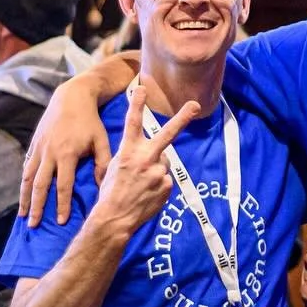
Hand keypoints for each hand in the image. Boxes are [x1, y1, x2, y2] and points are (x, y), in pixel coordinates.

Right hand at [21, 74, 115, 227]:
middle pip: (40, 186)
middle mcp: (49, 154)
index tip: (60, 221)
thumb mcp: (101, 140)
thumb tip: (103, 184)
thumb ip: (102, 163)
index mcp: (67, 154)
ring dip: (25, 199)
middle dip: (37, 207)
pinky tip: (23, 194)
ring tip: (24, 216)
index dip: (61, 204)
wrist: (70, 98)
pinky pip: (26, 167)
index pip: (63, 186)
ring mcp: (39, 150)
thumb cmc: (90, 121)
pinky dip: (23, 182)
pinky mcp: (33, 145)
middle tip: (34, 225)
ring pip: (28, 179)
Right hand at [89, 87, 197, 236]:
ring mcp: (158, 172)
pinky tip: (147, 193)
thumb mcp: (114, 167)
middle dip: (182, 118)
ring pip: (163, 163)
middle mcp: (144, 159)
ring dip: (155, 170)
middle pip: (167, 134)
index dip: (137, 104)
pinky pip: (165, 179)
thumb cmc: (111, 192)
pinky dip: (158, 184)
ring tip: (141, 184)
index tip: (141, 88)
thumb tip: (154, 153)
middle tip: (195, 105)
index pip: (132, 123)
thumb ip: (135, 155)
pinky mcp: (167, 184)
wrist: (114, 218)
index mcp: (127, 152)